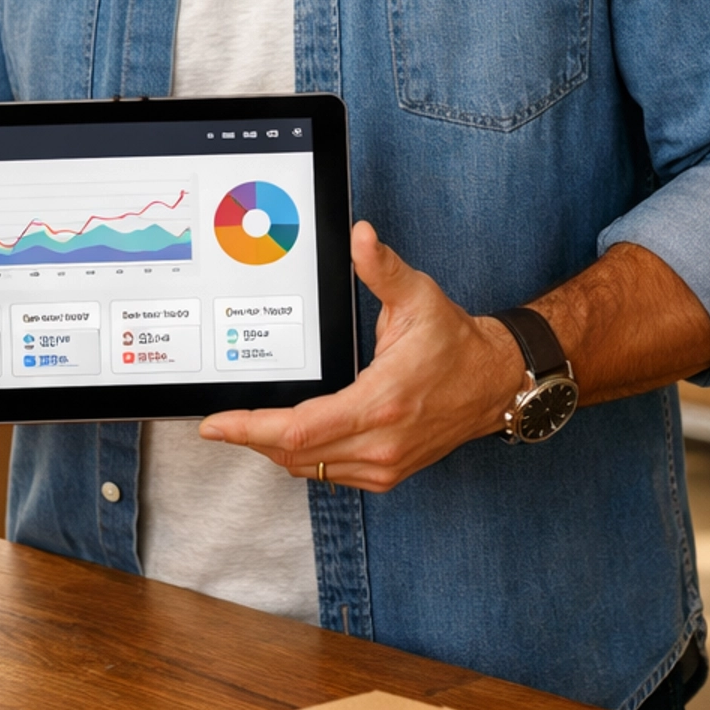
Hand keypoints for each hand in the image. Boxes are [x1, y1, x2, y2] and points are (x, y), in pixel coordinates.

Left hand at [199, 222, 524, 490]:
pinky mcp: (388, 473)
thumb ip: (382, 268)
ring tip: (245, 427)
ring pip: (309, 469)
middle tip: (219, 422)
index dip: (251, 428)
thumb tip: (360, 235)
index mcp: (382, 401)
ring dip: (273, 450)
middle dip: (251, 437)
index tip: (216, 424)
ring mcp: (385, 464)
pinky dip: (302, 458)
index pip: (300, 429)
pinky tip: (287, 437)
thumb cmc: (454, 342)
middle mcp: (382, 441)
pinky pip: (330, 473)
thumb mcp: (419, 296)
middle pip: (295, 455)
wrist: (493, 383)